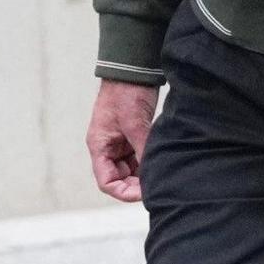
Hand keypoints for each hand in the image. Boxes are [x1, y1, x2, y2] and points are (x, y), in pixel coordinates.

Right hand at [87, 80, 160, 203]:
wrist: (133, 69)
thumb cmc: (126, 94)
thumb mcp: (135, 123)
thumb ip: (143, 148)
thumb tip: (154, 172)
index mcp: (100, 147)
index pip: (107, 182)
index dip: (124, 192)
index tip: (144, 193)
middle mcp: (109, 147)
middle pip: (121, 178)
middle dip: (138, 184)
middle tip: (158, 184)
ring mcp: (121, 141)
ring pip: (132, 168)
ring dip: (145, 173)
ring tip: (163, 174)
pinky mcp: (134, 134)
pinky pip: (140, 155)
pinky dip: (150, 160)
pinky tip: (163, 161)